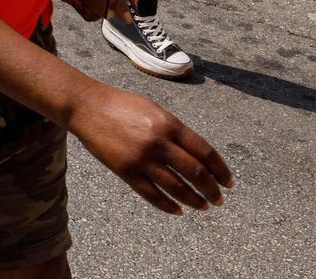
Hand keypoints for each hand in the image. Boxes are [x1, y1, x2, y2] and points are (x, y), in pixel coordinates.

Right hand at [67, 84, 232, 214]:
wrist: (86, 106)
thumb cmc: (122, 106)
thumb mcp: (154, 111)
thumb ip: (175, 133)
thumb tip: (197, 158)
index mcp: (169, 124)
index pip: (205, 152)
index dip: (221, 170)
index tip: (229, 183)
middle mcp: (158, 142)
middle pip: (195, 173)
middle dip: (211, 190)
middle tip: (218, 200)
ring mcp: (141, 158)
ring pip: (176, 188)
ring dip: (193, 200)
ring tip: (202, 206)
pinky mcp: (125, 171)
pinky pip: (152, 194)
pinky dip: (168, 205)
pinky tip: (178, 210)